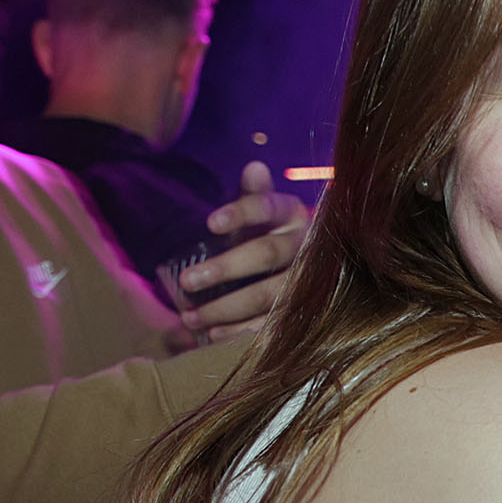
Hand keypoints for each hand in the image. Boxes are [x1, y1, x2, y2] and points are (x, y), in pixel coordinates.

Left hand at [181, 161, 309, 341]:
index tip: (209, 223)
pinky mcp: (304, 312)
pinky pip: (274, 324)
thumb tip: (253, 166)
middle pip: (266, 254)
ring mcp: (309, 281)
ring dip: (227, 307)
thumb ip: (254, 193)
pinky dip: (241, 331)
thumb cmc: (275, 234)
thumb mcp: (266, 211)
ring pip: (269, 294)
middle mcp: (306, 245)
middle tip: (186, 282)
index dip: (240, 213)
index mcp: (292, 213)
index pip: (266, 207)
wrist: (315, 266)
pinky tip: (212, 336)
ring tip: (189, 316)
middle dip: (225, 268)